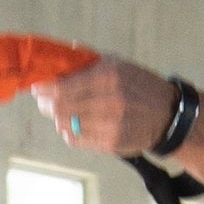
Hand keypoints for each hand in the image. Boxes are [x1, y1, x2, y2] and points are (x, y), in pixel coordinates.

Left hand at [30, 55, 174, 159]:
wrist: (168, 115)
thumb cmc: (139, 86)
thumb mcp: (118, 65)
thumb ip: (87, 63)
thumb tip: (57, 59)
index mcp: (109, 77)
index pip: (62, 87)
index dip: (43, 89)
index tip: (36, 88)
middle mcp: (109, 101)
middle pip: (60, 108)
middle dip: (47, 104)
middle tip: (44, 102)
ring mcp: (110, 125)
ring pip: (65, 125)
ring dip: (60, 118)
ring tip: (65, 112)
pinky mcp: (111, 144)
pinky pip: (76, 140)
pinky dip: (70, 132)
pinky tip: (76, 125)